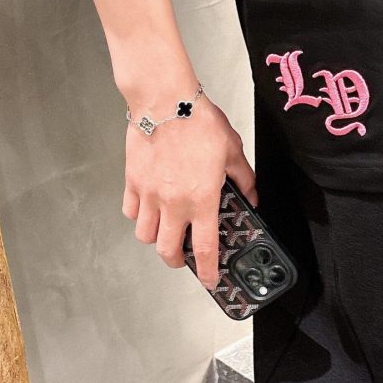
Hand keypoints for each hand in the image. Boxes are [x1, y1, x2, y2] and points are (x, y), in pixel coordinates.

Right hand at [122, 91, 257, 289]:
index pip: (204, 248)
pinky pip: (131, 211)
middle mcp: (173, 204)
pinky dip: (139, 216)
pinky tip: (148, 207)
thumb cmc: (198, 122)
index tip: (210, 280)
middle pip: (167, 251)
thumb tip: (252, 195)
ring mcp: (150, 195)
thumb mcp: (233, 151)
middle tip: (182, 257)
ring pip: (145, 235)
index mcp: (202, 200)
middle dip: (176, 261)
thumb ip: (244, 179)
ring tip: (165, 230)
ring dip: (156, 239)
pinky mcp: (133, 183)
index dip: (208, 271)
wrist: (166, 101)